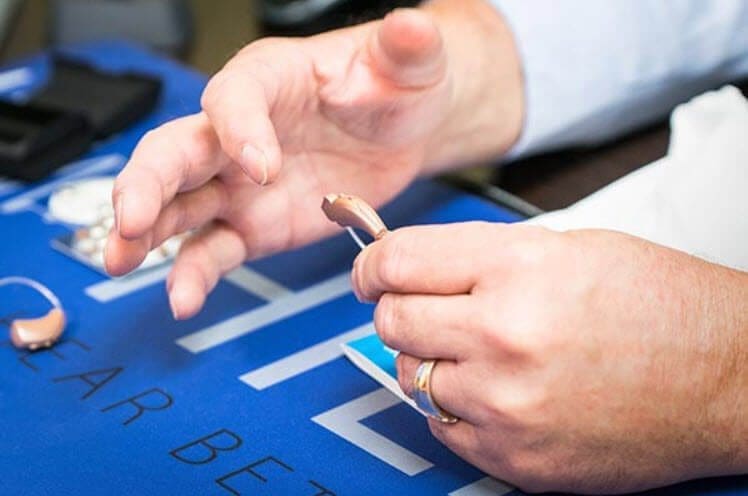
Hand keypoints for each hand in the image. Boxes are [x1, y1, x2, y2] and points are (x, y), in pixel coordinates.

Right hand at [105, 0, 522, 318]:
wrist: (400, 133)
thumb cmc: (393, 88)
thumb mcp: (408, 64)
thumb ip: (405, 50)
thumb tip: (412, 29)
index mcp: (268, 80)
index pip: (233, 98)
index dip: (239, 130)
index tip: (262, 167)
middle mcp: (239, 132)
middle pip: (176, 150)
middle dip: (148, 182)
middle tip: (131, 216)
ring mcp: (239, 183)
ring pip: (179, 205)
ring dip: (146, 232)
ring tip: (120, 260)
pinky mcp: (253, 225)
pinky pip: (214, 249)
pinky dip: (194, 273)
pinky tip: (181, 299)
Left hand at [352, 222, 747, 492]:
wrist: (726, 378)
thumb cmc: (655, 303)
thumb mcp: (563, 248)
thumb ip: (475, 257)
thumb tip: (406, 267)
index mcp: (517, 268)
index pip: (397, 262)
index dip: (371, 265)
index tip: (370, 273)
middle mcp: (504, 336)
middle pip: (391, 320)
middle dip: (398, 309)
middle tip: (423, 308)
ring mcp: (506, 404)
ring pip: (409, 376)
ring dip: (431, 361)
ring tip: (478, 353)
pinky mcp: (514, 458)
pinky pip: (442, 427)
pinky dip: (456, 406)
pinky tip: (496, 391)